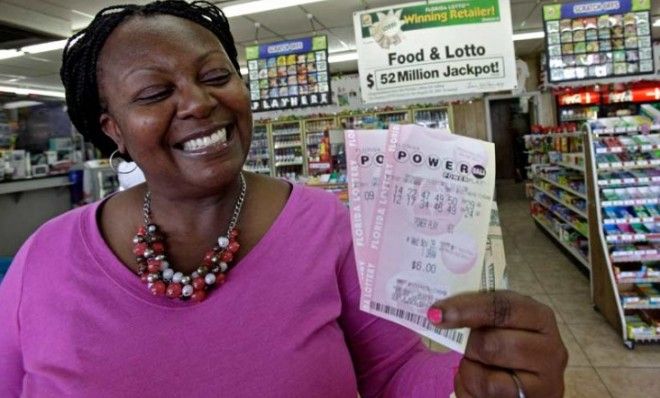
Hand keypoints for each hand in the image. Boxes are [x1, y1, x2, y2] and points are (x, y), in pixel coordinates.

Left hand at [428, 291, 567, 397]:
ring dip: (470, 370)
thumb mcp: (500, 323)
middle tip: (467, 347)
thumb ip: (480, 313)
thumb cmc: (507, 344)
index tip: (436, 313)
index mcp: (540, 317)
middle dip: (469, 346)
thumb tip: (438, 312)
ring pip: (487, 379)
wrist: (526, 383)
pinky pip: (486, 396)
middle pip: (491, 343)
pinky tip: (479, 384)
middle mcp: (552, 349)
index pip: (503, 306)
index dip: (466, 308)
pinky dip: (470, 388)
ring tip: (478, 366)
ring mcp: (547, 382)